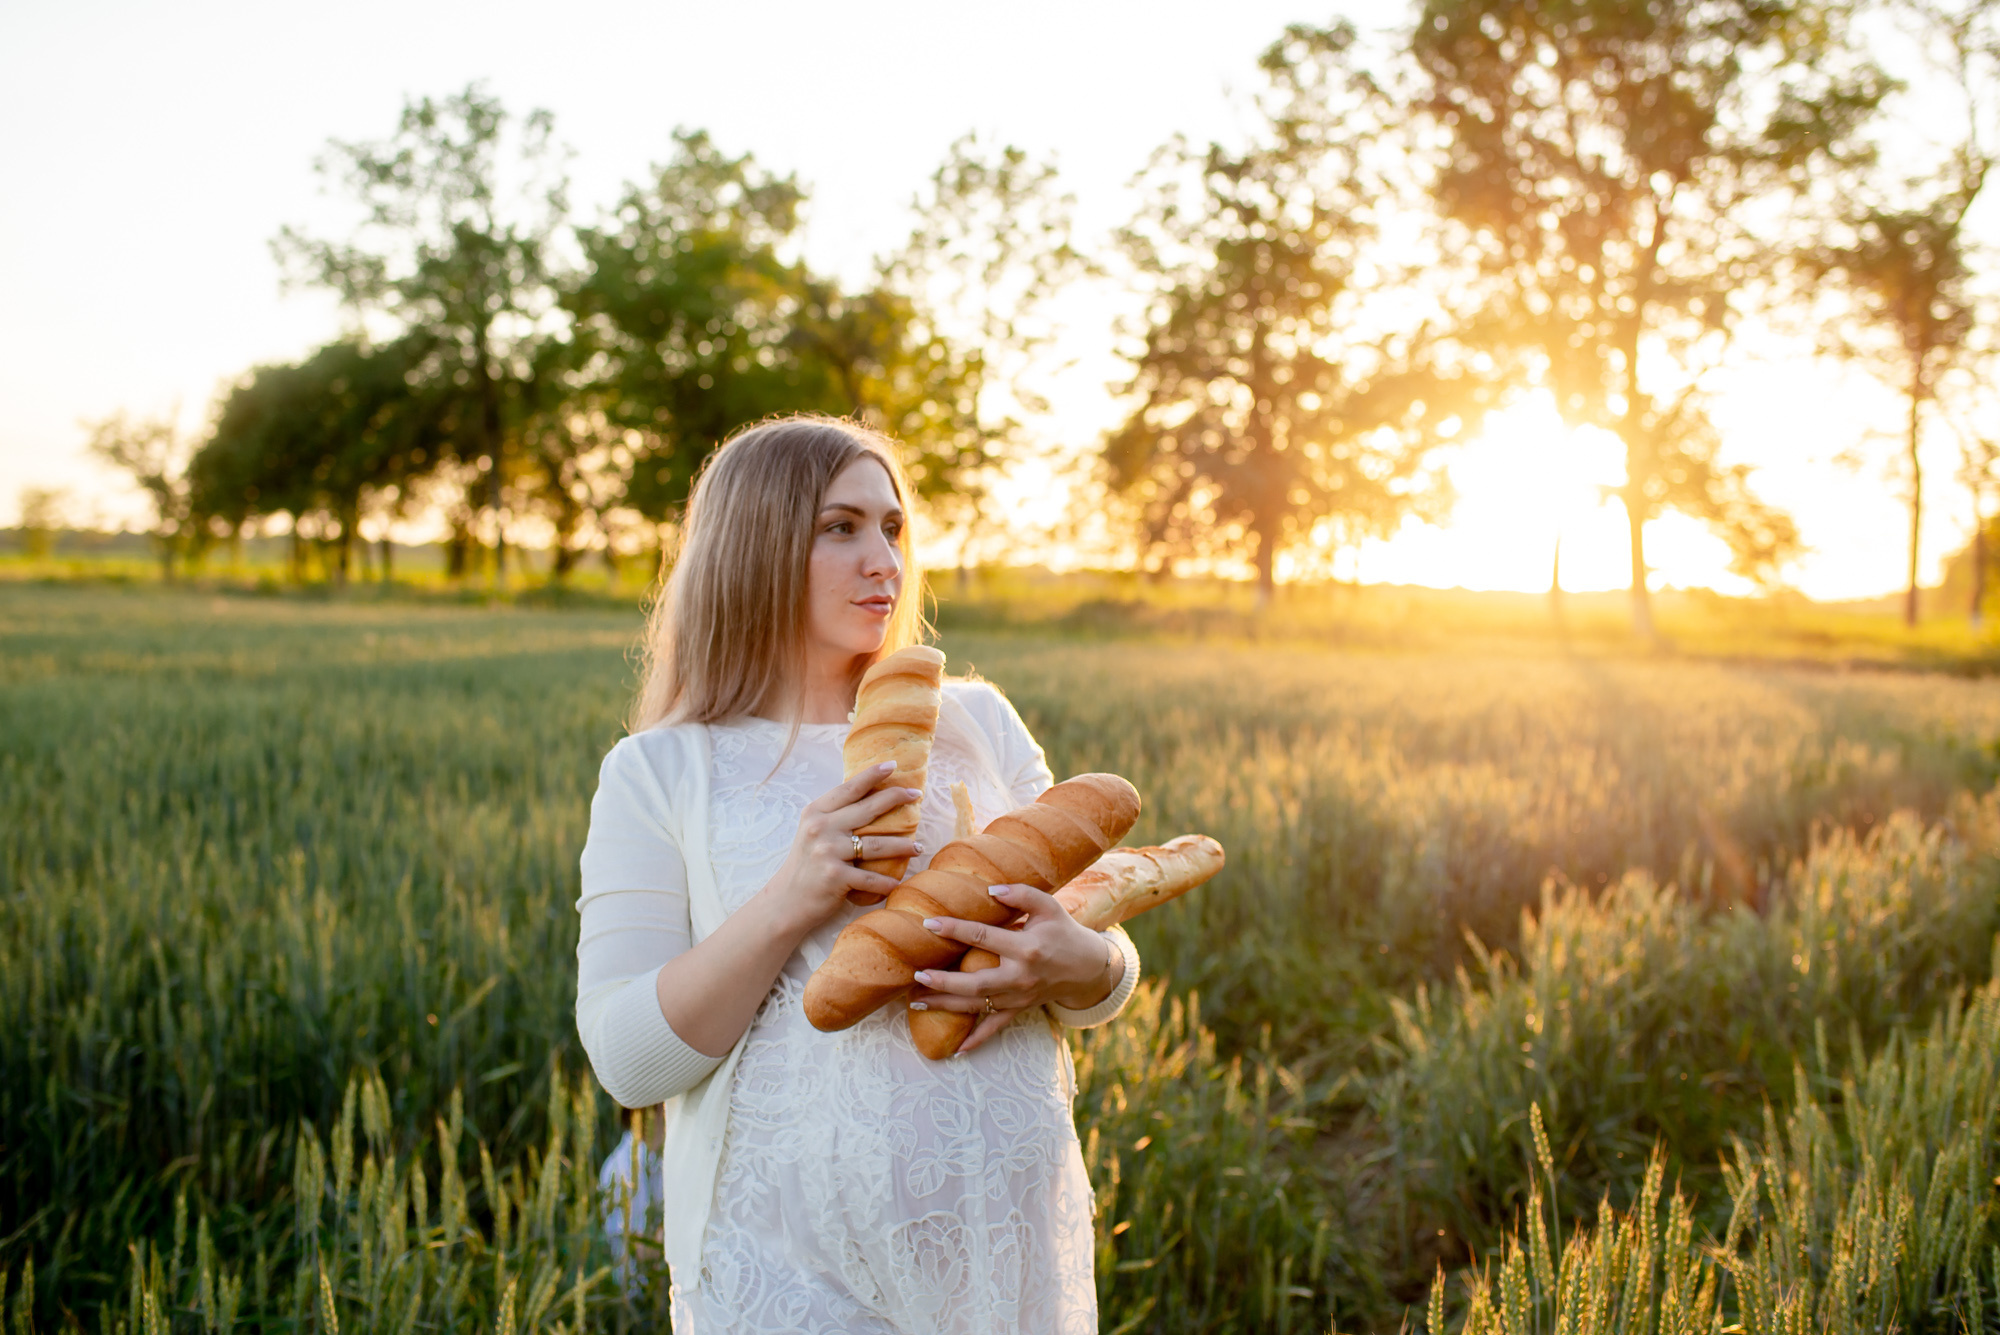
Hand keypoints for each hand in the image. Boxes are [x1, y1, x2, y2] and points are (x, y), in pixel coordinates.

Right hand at [759, 763, 921, 935]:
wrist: (785, 901)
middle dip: (896, 798)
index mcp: (815, 813)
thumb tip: (871, 796)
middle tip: (916, 794)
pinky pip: (872, 878)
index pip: (849, 788)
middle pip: (868, 809)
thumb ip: (834, 816)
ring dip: (904, 846)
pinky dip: (887, 883)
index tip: (893, 765)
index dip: (872, 775)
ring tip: (918, 847)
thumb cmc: (806, 865)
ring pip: (878, 845)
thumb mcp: (812, 832)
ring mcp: (828, 852)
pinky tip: (898, 882)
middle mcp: (821, 828)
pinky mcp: (835, 877)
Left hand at [908, 884, 1123, 1053]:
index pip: (983, 937)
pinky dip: (977, 1039)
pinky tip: (956, 1049)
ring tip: (916, 1000)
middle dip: (944, 980)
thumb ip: (1021, 895)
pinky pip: (996, 1027)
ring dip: (946, 1005)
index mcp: (1026, 947)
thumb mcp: (1049, 907)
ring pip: (978, 1005)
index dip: (955, 929)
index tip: (929, 924)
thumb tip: (990, 889)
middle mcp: (1020, 976)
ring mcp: (1019, 997)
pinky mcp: (1020, 1009)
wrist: (1088, 967)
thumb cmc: (1064, 932)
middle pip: (976, 982)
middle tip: (917, 974)